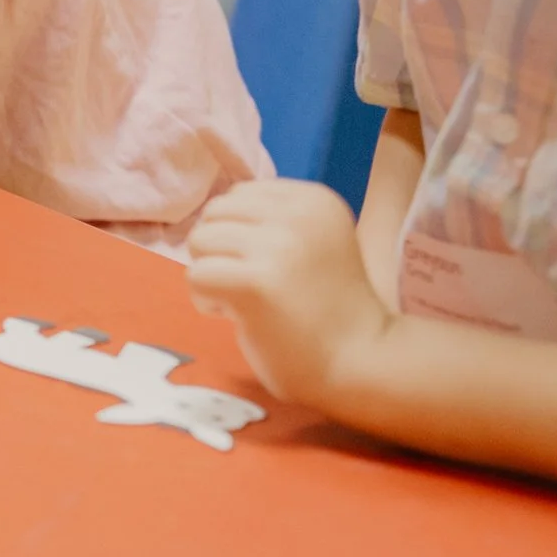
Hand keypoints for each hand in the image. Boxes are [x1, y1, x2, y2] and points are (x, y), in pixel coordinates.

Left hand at [185, 179, 395, 408]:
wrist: (361, 362)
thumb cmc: (327, 305)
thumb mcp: (309, 240)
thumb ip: (267, 220)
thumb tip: (206, 219)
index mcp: (313, 199)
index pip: (239, 194)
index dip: (240, 232)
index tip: (269, 265)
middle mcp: (298, 214)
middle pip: (214, 213)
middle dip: (221, 250)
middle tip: (253, 284)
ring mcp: (277, 247)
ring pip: (199, 242)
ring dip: (212, 275)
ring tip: (246, 299)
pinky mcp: (255, 283)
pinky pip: (196, 276)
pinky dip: (206, 300)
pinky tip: (237, 315)